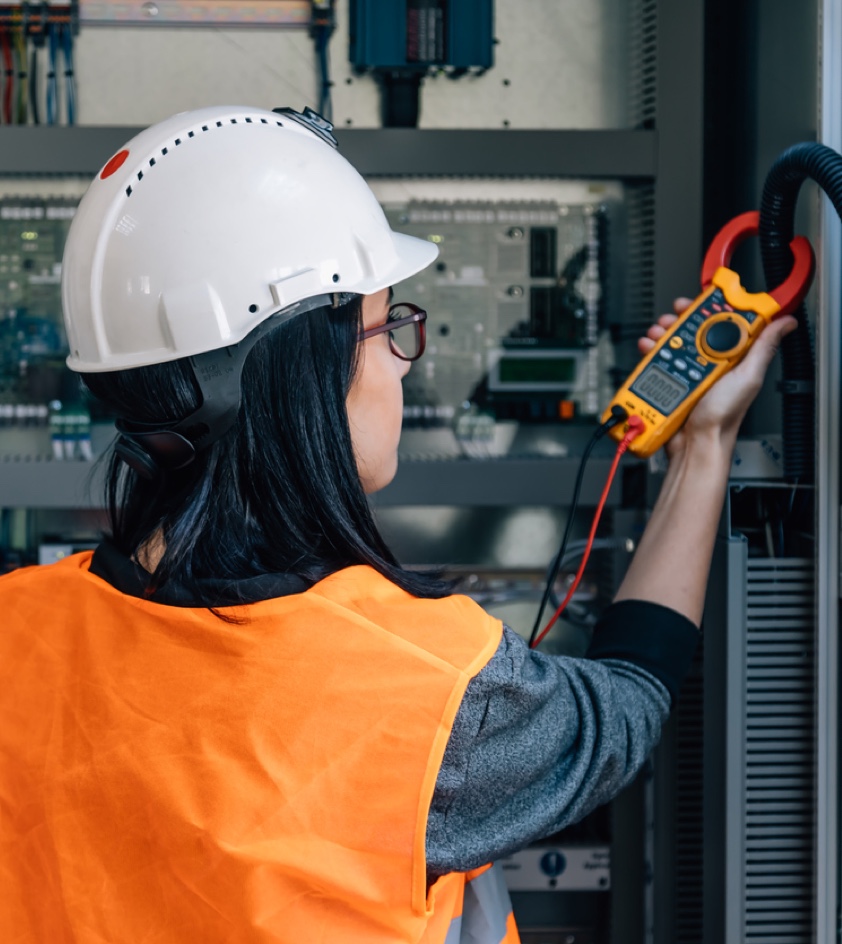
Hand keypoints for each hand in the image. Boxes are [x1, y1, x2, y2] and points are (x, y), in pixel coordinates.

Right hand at [638, 297, 797, 456]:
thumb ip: (763, 349)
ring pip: (673, 343)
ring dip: (662, 334)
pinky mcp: (670, 383)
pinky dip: (650, 353)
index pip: (723, 323)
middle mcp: (710, 364)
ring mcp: (688, 373)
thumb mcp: (748, 378)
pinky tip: (649, 350)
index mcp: (732, 359)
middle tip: (673, 317)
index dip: (711, 308)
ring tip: (657, 335)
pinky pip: (658, 362)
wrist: (695, 443)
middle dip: (680, 319)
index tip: (700, 300)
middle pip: (694, 330)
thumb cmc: (723, 418)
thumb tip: (785, 323)